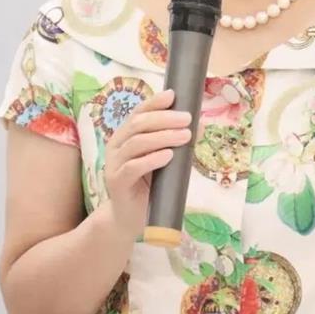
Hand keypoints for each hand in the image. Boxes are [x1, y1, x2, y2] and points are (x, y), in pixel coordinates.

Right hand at [104, 89, 204, 241]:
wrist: (130, 219)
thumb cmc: (149, 186)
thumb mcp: (164, 160)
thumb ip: (175, 142)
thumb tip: (200, 124)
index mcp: (125, 136)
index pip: (138, 113)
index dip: (154, 102)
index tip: (173, 95)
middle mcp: (116, 146)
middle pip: (138, 124)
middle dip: (165, 118)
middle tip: (187, 119)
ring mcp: (114, 164)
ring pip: (136, 143)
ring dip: (163, 136)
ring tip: (185, 136)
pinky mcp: (117, 183)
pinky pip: (133, 167)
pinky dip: (152, 159)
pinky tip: (168, 155)